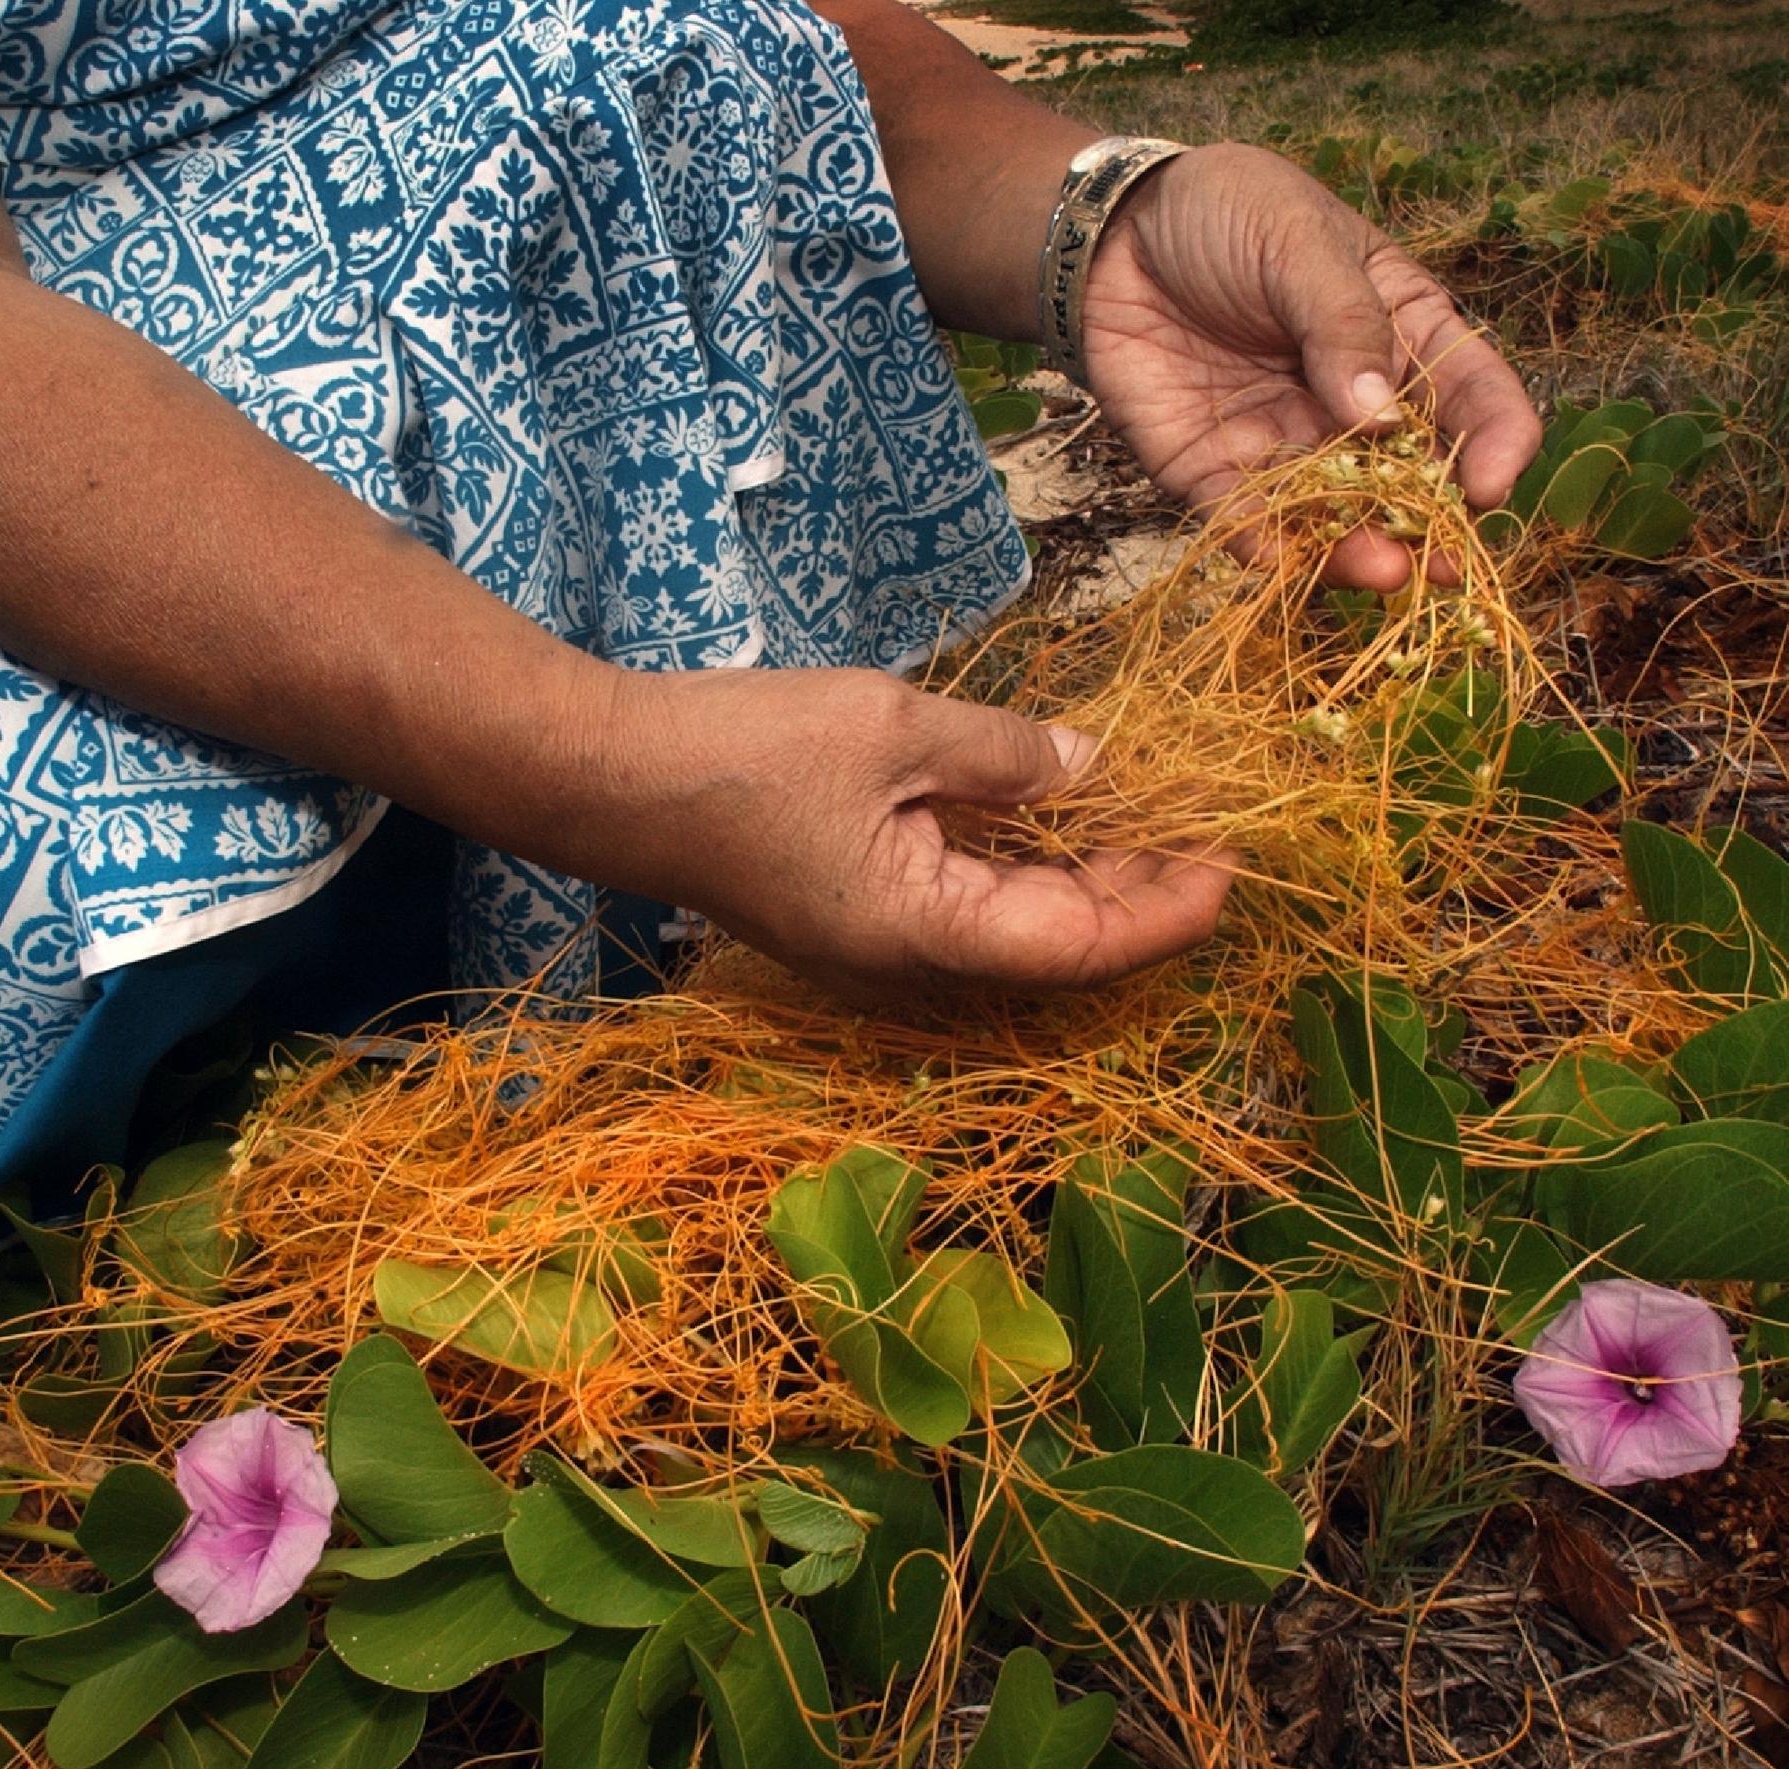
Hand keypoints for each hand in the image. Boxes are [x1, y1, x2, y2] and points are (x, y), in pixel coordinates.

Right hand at [595, 667, 1233, 1000]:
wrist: (611, 777)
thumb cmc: (744, 751)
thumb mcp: (893, 728)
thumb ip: (1005, 755)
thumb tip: (1092, 769)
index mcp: (925, 934)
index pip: (1080, 945)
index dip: (1165, 911)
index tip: (1232, 864)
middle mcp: (910, 966)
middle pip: (1056, 948)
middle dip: (1138, 897)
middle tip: (1210, 833)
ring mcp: (879, 950)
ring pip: (1013, 931)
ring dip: (1084, 883)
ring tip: (1155, 825)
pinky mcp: (857, 917)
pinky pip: (964, 908)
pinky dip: (1022, 870)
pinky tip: (1055, 820)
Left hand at [1081, 143, 1541, 590]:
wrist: (1112, 235)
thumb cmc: (1225, 214)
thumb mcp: (1298, 244)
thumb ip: (1341, 324)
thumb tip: (1382, 417)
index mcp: (1403, 335)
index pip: (1472, 397)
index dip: (1496, 443)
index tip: (1494, 485)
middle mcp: (1352, 404)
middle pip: (1406, 477)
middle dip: (1427, 523)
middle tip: (1442, 565)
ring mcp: (1284, 443)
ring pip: (1330, 513)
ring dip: (1353, 548)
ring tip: (1378, 572)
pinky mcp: (1212, 472)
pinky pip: (1243, 521)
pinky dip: (1262, 546)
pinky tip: (1279, 561)